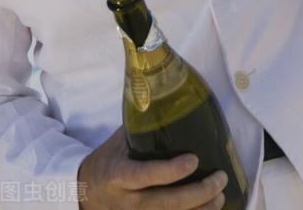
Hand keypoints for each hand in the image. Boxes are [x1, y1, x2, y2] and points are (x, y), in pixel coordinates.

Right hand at [78, 127, 227, 209]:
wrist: (82, 193)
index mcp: (118, 175)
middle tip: (219, 179)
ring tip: (220, 197)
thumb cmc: (108, 161)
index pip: (145, 175)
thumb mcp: (118, 143)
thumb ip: (142, 129)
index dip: (170, 171)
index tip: (194, 160)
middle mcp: (126, 202)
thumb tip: (171, 103)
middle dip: (197, 194)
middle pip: (165, 203)